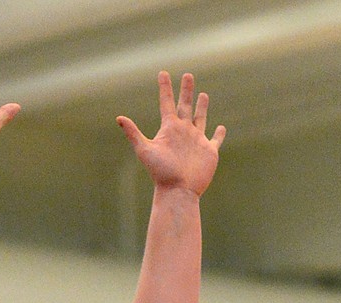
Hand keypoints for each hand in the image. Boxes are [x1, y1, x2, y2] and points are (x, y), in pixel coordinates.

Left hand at [118, 72, 224, 196]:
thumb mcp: (145, 150)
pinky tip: (221, 128)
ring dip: (202, 107)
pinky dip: (219, 134)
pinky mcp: (209, 152)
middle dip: (186, 91)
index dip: (165, 88)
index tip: (163, 73)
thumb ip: (133, 134)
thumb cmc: (161, 173)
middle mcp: (183, 132)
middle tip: (188, 75)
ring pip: (200, 119)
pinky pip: (215, 140)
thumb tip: (119, 118)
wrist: (178, 192)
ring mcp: (197, 141)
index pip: (166, 103)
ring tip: (203, 94)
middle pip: (185, 106)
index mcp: (169, 129)